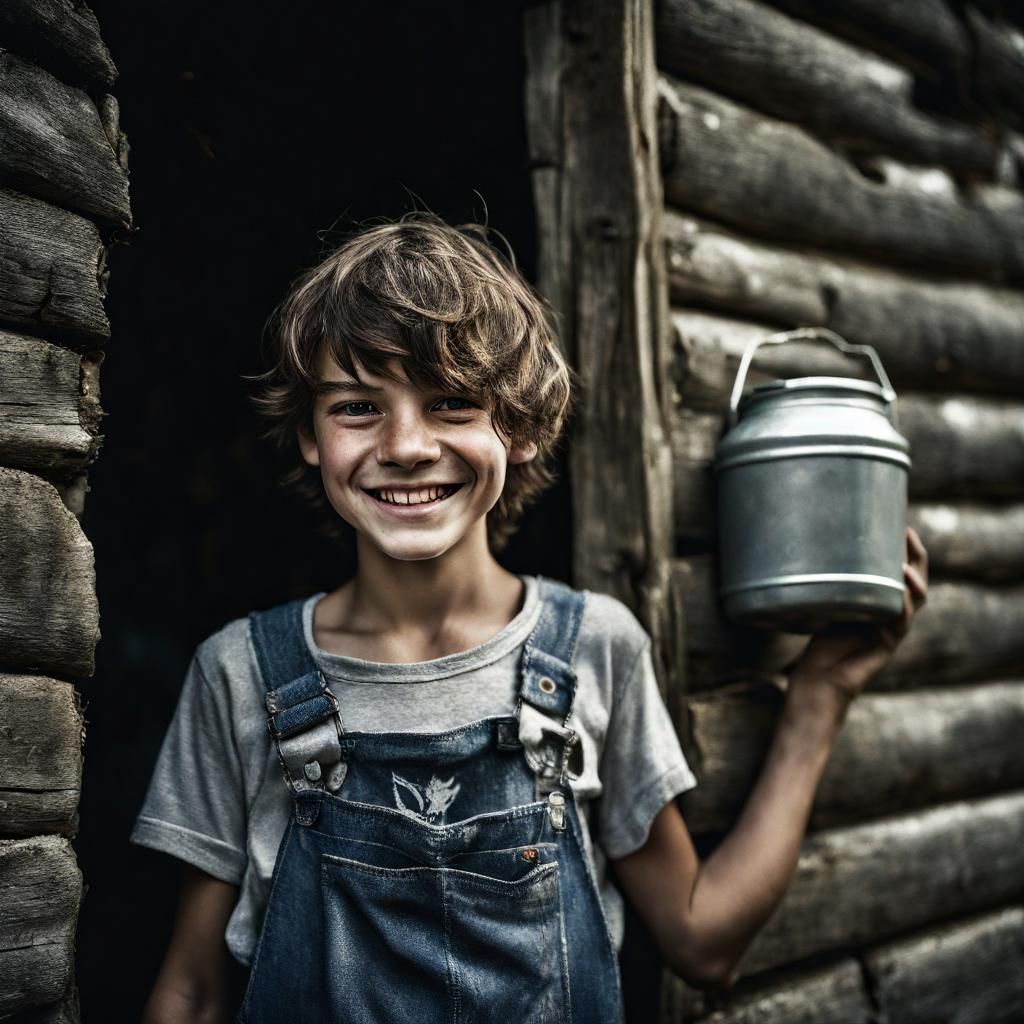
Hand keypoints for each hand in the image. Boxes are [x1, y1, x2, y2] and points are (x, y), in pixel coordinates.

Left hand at [787, 527, 928, 709]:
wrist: (816, 682)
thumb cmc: (819, 643)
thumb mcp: (828, 604)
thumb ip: (832, 582)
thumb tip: (814, 545)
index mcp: (883, 601)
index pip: (903, 569)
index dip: (905, 547)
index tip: (897, 521)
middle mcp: (893, 613)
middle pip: (918, 580)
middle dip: (915, 555)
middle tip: (906, 532)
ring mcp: (893, 630)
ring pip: (916, 601)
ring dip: (912, 580)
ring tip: (902, 564)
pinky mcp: (886, 647)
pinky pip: (900, 624)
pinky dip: (901, 606)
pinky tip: (899, 594)